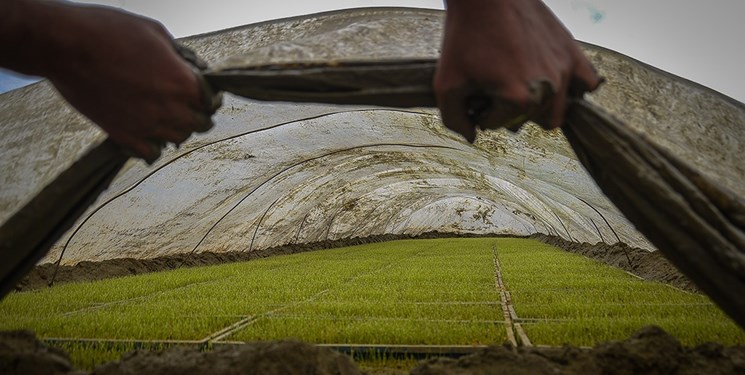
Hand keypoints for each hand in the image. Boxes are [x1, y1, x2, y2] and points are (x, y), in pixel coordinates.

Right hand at [3, 1, 220, 162]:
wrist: (65, 46)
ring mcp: (147, 125)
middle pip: (200, 125)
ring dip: (176, 129)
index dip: (209, 97)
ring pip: (178, 139)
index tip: (202, 95)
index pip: (212, 102)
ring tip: (164, 117)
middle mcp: (170, 108)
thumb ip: (180, 55)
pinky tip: (147, 133)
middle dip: (197, 115)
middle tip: (186, 107)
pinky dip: (153, 146)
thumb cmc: (109, 31)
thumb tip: (193, 67)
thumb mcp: (155, 32)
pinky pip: (151, 153)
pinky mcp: (123, 135)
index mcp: (182, 82)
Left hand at [434, 0, 601, 141]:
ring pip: (556, 113)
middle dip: (508, 110)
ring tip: (519, 83)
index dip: (478, 109)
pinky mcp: (573, 53)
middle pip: (528, 122)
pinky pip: (588, 85)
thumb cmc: (464, 36)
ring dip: (537, 105)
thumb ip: (454, 120)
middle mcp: (548, 88)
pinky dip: (572, 88)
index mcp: (519, 99)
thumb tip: (473, 136)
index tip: (474, 90)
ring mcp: (565, 70)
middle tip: (495, 87)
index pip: (495, 124)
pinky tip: (552, 81)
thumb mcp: (446, 83)